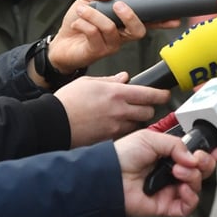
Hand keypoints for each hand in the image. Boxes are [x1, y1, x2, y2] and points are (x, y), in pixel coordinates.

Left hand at [44, 0, 180, 76]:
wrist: (59, 43)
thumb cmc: (78, 23)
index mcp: (124, 24)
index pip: (148, 22)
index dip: (163, 21)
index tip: (175, 19)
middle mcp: (122, 37)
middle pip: (139, 31)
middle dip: (130, 16)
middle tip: (117, 5)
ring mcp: (111, 46)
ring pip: (110, 28)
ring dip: (94, 15)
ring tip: (82, 10)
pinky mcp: (97, 52)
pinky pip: (95, 35)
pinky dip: (83, 24)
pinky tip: (76, 23)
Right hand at [55, 74, 171, 146]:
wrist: (52, 123)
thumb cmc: (66, 102)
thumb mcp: (88, 82)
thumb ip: (110, 80)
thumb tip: (125, 77)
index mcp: (116, 93)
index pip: (149, 94)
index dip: (161, 94)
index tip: (164, 94)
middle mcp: (119, 110)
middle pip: (149, 111)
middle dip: (149, 108)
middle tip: (144, 105)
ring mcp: (115, 126)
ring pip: (138, 124)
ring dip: (137, 120)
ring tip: (126, 116)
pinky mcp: (109, 139)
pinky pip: (125, 134)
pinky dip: (125, 130)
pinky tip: (115, 126)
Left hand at [114, 129, 216, 216]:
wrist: (108, 175)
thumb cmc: (123, 154)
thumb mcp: (151, 138)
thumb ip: (176, 144)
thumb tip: (193, 157)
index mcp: (170, 155)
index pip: (196, 155)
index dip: (208, 153)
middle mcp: (172, 172)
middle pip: (201, 171)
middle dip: (205, 164)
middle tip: (198, 159)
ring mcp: (170, 189)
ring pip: (197, 187)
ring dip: (194, 178)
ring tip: (179, 172)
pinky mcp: (166, 205)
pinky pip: (187, 206)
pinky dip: (190, 197)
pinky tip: (182, 188)